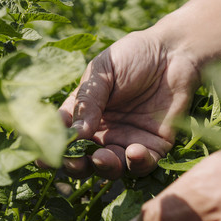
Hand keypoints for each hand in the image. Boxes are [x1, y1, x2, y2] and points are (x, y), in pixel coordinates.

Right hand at [59, 29, 201, 177]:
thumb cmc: (134, 55)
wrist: (174, 52)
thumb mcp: (103, 71)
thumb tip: (74, 134)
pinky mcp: (154, 146)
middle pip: (83, 159)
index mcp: (83, 113)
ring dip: (104, 167)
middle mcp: (102, 132)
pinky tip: (133, 152)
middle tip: (75, 162)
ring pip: (111, 167)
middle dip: (76, 165)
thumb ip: (88, 100)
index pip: (62, 135)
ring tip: (103, 158)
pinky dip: (135, 163)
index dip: (53, 148)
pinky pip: (142, 165)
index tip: (45, 156)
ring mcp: (127, 140)